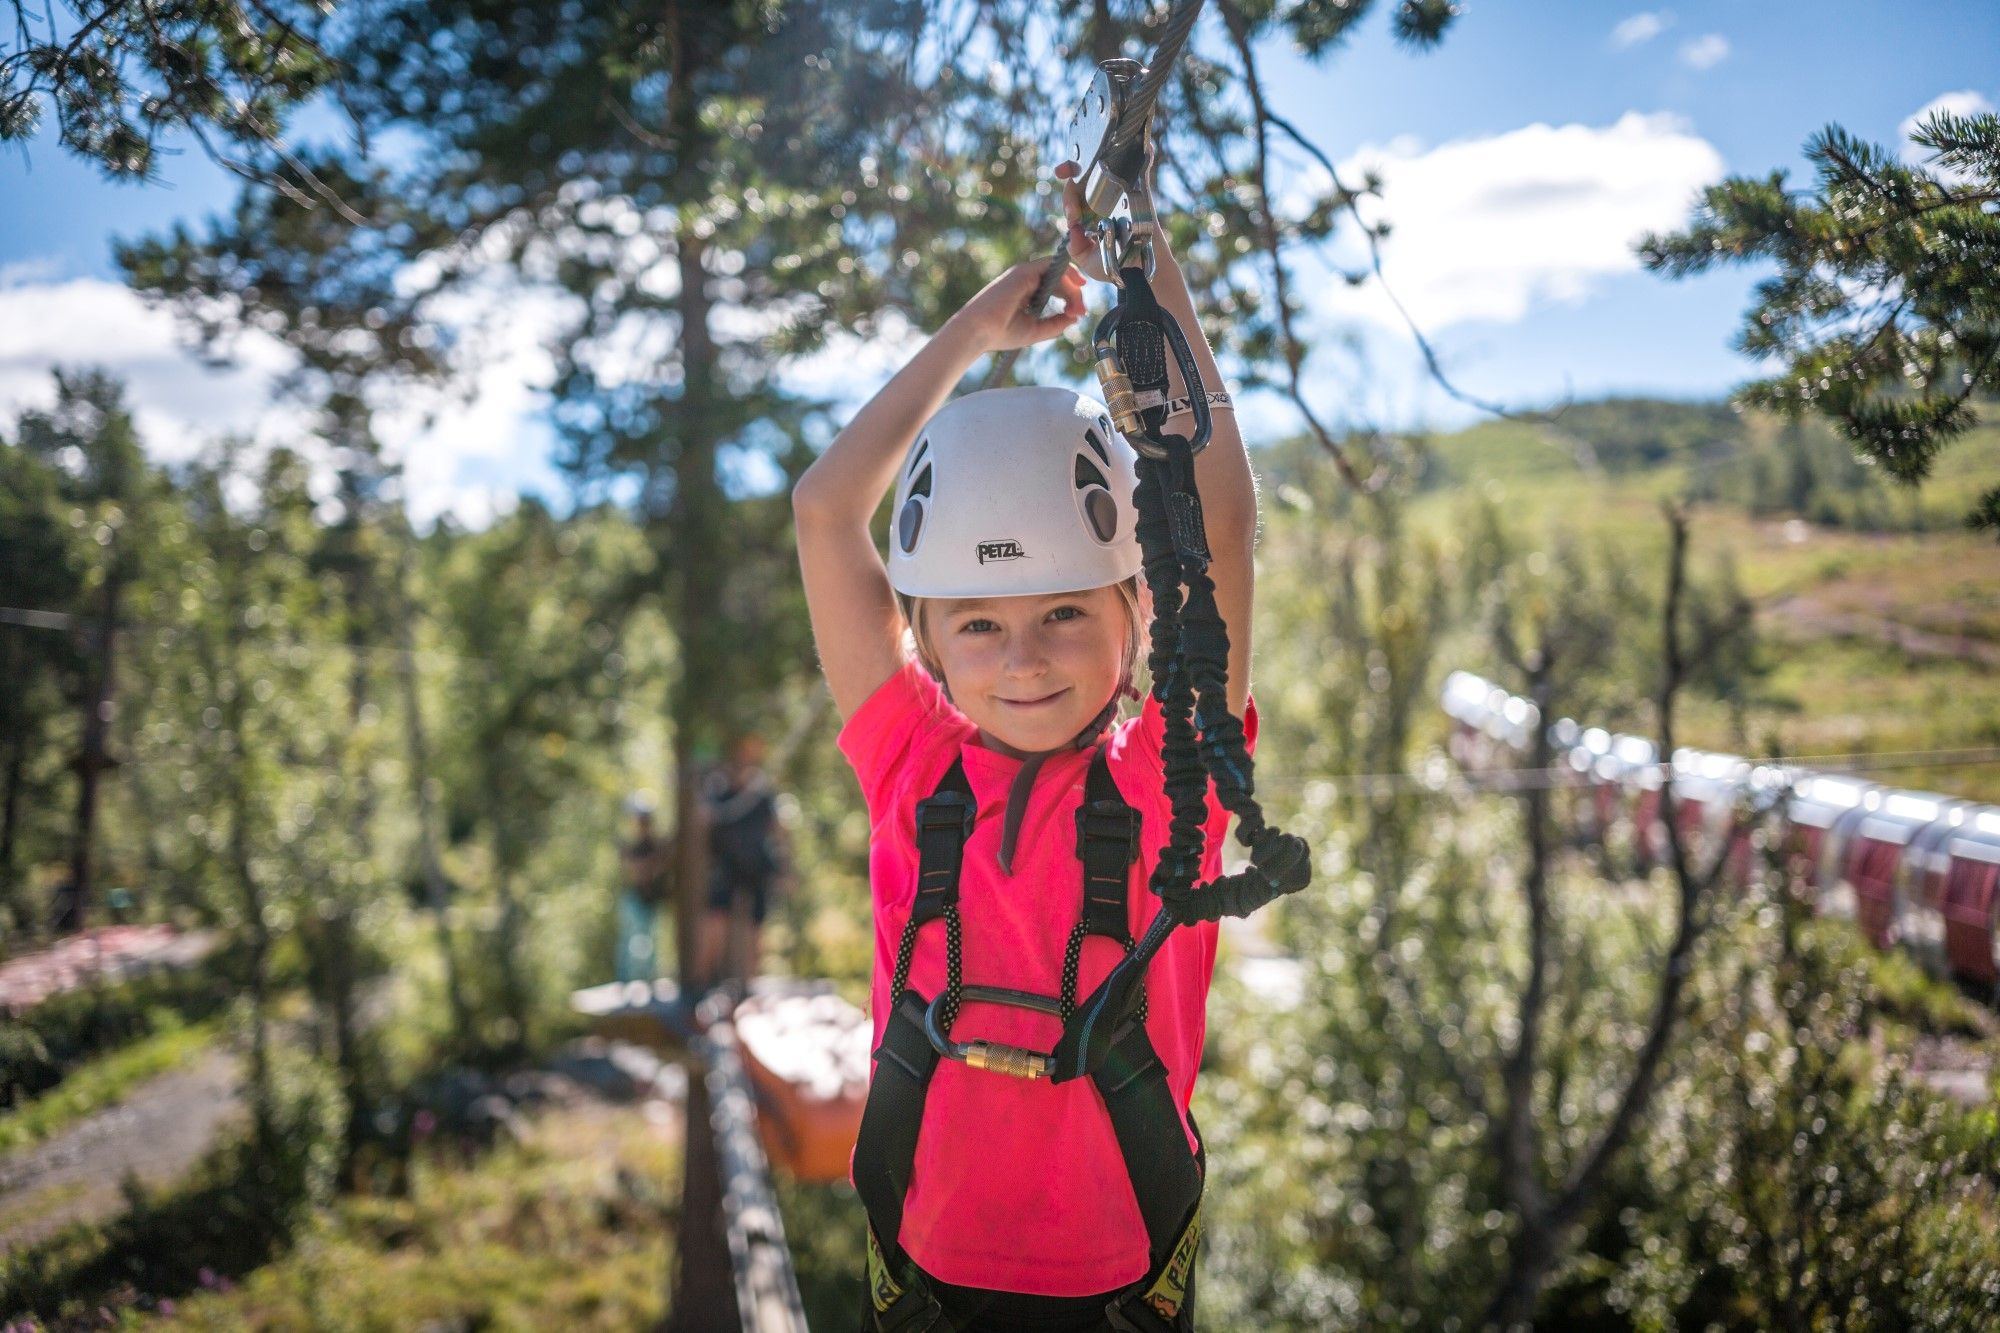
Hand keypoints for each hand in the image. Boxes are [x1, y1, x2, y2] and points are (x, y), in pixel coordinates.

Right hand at [950, 257, 1086, 353]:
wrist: (978, 332)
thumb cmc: (1000, 333)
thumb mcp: (1035, 330)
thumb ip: (1055, 324)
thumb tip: (1075, 318)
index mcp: (1026, 291)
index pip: (1056, 286)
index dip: (1072, 298)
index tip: (1080, 313)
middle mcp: (1025, 279)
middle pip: (1060, 278)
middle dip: (1075, 294)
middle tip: (1082, 311)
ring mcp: (1024, 273)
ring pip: (1058, 271)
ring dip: (1073, 287)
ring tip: (1077, 307)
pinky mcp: (1023, 272)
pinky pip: (1051, 266)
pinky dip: (1066, 274)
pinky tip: (1074, 289)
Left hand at [1056, 157, 1169, 283]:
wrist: (1141, 272)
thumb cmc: (1116, 265)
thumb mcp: (1087, 261)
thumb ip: (1075, 247)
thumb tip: (1074, 227)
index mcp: (1089, 212)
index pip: (1074, 196)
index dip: (1068, 199)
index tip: (1073, 215)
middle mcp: (1104, 199)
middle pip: (1085, 176)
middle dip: (1071, 168)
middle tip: (1063, 171)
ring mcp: (1122, 193)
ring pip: (1108, 167)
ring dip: (1097, 156)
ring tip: (1085, 155)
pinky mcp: (1141, 191)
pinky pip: (1143, 167)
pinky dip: (1144, 152)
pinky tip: (1140, 145)